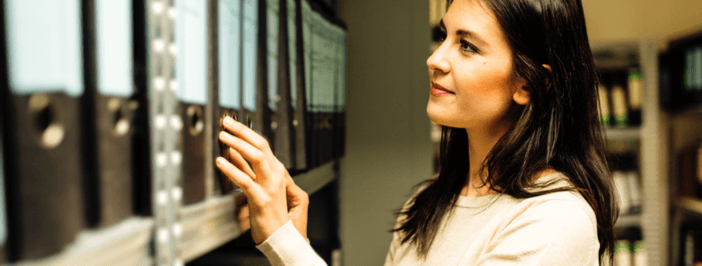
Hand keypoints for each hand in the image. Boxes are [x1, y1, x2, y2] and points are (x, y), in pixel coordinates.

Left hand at [216, 116, 308, 243]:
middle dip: (242, 130)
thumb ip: (245, 167)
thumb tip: (233, 150)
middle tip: (226, 122)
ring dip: (238, 144)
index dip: (245, 131)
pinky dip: (232, 169)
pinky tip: (220, 162)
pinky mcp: (261, 198)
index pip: (262, 144)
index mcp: (276, 170)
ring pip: (257, 157)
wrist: (279, 235)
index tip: (231, 123)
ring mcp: (270, 186)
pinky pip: (246, 180)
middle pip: (261, 145)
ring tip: (223, 137)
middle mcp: (275, 175)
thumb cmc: (268, 212)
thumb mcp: (257, 184)